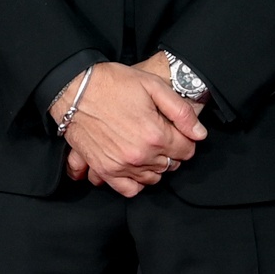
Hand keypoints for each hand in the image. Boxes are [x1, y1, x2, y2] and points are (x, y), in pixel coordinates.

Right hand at [53, 59, 203, 198]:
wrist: (75, 89)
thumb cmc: (114, 84)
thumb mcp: (153, 86)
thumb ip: (181, 112)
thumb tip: (199, 135)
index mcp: (156, 134)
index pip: (187, 150)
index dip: (185, 139)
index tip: (177, 131)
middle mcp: (140, 155)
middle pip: (171, 165)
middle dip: (170, 151)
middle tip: (160, 135)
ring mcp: (121, 166)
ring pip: (153, 178)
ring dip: (155, 166)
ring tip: (147, 148)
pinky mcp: (104, 170)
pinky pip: (129, 189)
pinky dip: (136, 181)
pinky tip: (135, 167)